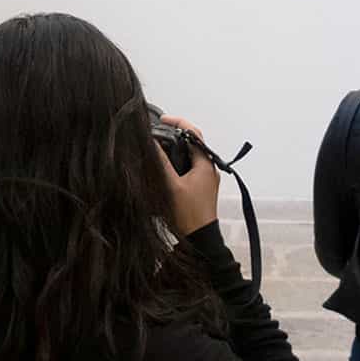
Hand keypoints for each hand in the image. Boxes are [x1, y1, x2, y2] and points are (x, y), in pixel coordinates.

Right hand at [157, 115, 220, 235]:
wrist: (200, 240)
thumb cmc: (189, 215)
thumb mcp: (172, 186)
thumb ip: (161, 163)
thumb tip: (151, 143)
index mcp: (205, 164)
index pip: (193, 134)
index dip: (178, 123)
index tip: (163, 120)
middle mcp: (207, 169)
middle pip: (191, 143)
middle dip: (174, 135)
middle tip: (157, 131)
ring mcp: (204, 179)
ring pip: (188, 156)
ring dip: (174, 149)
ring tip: (156, 146)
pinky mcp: (198, 188)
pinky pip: (187, 168)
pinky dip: (176, 162)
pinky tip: (163, 167)